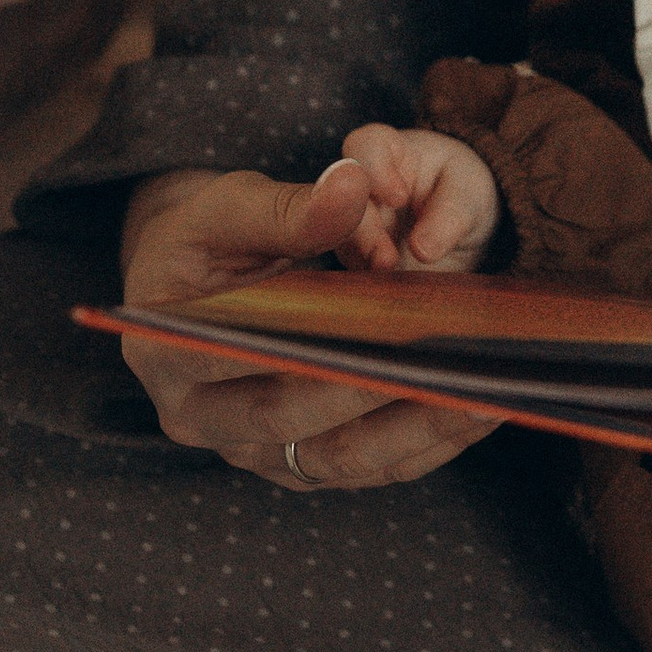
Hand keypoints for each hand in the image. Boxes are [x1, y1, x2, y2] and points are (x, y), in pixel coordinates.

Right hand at [117, 163, 498, 490]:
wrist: (191, 280)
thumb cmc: (203, 240)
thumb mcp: (226, 207)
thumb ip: (287, 205)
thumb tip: (355, 184)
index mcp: (165, 356)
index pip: (236, 367)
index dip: (311, 358)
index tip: (383, 337)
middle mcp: (200, 420)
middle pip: (294, 426)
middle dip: (377, 397)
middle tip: (452, 370)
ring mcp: (250, 453)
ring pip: (342, 460)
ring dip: (417, 431)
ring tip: (486, 392)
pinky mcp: (299, 466)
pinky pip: (369, 467)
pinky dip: (426, 442)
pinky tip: (479, 407)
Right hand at [334, 122, 503, 275]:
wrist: (464, 229)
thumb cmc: (464, 193)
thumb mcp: (470, 196)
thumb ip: (450, 216)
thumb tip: (422, 250)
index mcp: (389, 152)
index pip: (366, 146)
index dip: (374, 170)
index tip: (398, 198)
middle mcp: (361, 187)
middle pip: (341, 198)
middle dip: (361, 229)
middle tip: (386, 258)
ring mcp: (354, 225)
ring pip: (338, 238)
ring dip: (360, 260)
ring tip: (388, 273)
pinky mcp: (357, 261)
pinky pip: (349, 270)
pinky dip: (363, 280)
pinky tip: (383, 289)